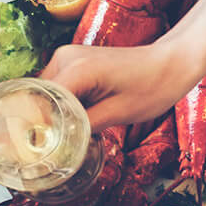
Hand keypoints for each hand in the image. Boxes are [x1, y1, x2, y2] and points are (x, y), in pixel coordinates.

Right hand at [42, 41, 201, 132]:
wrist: (170, 63)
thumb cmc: (152, 87)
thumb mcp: (117, 115)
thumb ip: (83, 128)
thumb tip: (59, 144)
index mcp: (77, 70)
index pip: (39, 102)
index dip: (35, 126)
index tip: (35, 148)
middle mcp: (66, 57)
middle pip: (37, 96)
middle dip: (40, 121)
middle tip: (46, 148)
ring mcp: (68, 56)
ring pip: (45, 92)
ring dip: (49, 112)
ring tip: (60, 136)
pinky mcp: (74, 61)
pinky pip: (56, 86)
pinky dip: (59, 104)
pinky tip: (70, 120)